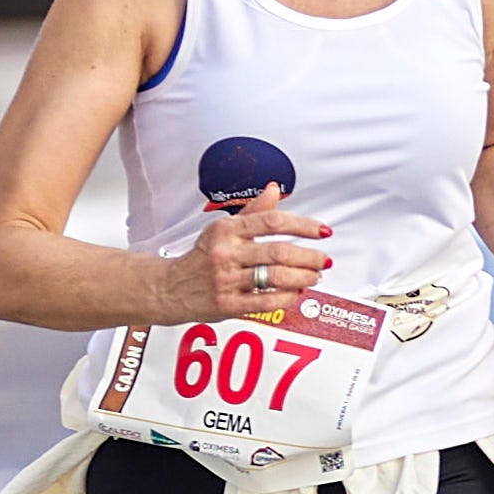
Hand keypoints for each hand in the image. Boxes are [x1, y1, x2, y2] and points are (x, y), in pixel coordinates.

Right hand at [166, 188, 331, 320]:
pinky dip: (288, 297)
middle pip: (279, 252)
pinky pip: (266, 301)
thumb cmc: (202, 256)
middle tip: (323, 259)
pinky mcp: (227, 304)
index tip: (323, 230)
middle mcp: (226, 253)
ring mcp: (226, 280)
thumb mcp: (223, 228)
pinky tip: (296, 292)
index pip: (272, 221)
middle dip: (310, 257)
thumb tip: (274, 189)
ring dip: (304, 277)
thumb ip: (253, 212)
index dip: (303, 225)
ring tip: (314, 276)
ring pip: (276, 277)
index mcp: (226, 230)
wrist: (169, 288)